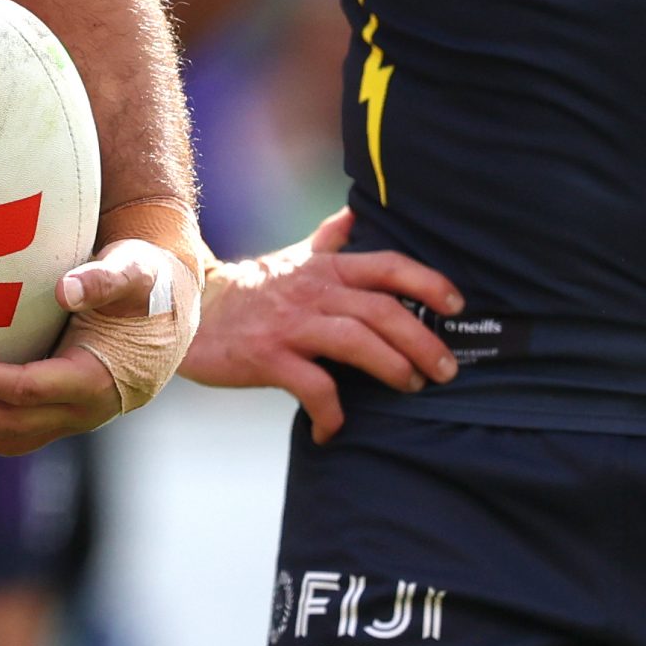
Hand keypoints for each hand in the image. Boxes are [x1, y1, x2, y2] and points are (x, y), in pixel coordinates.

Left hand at [0, 238, 194, 454]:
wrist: (174, 307)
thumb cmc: (149, 283)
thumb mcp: (135, 271)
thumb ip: (104, 279)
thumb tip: (64, 289)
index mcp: (98, 378)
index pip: (29, 389)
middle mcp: (87, 410)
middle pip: (14, 425)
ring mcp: (77, 418)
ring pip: (14, 440)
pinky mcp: (66, 414)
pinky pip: (20, 433)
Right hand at [178, 207, 463, 442]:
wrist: (188, 312)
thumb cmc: (250, 292)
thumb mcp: (292, 260)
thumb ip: (327, 241)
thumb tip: (354, 215)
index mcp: (325, 269)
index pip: (387, 266)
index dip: (427, 282)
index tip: (457, 305)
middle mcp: (313, 291)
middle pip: (382, 309)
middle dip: (422, 340)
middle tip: (446, 370)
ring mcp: (291, 324)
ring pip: (356, 342)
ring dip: (391, 367)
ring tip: (410, 386)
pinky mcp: (267, 356)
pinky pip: (313, 387)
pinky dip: (332, 413)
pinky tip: (336, 430)